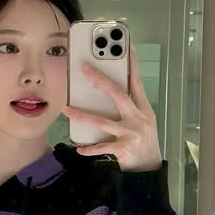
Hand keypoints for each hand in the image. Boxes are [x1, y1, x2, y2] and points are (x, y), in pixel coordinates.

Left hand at [61, 47, 162, 172]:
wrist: (149, 168)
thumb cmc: (142, 141)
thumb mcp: (142, 120)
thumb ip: (128, 106)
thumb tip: (107, 89)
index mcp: (143, 109)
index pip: (136, 82)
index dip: (131, 64)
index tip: (126, 47)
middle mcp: (139, 118)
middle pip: (118, 95)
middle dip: (101, 80)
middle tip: (84, 67)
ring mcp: (131, 133)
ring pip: (103, 121)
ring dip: (82, 115)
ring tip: (65, 109)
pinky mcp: (124, 149)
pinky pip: (102, 147)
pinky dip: (90, 148)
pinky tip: (78, 148)